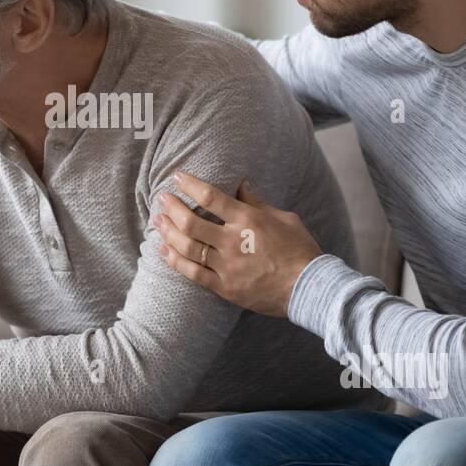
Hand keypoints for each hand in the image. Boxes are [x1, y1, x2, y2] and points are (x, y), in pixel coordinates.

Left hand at [152, 171, 322, 316]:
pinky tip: (163, 251)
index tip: (177, 177)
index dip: (190, 185)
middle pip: (190, 222)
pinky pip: (192, 274)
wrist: (308, 288)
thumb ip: (257, 202)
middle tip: (161, 199)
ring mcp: (226, 266)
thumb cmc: (300, 250)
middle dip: (172, 208)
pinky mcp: (224, 287)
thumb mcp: (284, 217)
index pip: (211, 197)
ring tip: (157, 221)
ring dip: (167, 232)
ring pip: (187, 247)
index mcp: (248, 220)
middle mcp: (232, 241)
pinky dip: (175, 261)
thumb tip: (241, 184)